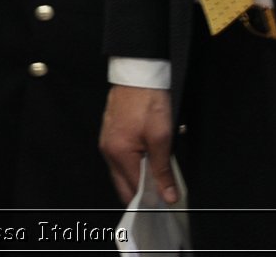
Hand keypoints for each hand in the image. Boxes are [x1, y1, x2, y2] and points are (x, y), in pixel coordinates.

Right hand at [99, 85, 176, 203]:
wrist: (138, 74)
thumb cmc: (148, 101)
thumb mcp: (162, 137)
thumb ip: (163, 170)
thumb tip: (167, 195)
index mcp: (119, 154)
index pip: (134, 189)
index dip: (151, 199)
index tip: (166, 201)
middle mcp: (108, 151)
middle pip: (123, 185)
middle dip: (142, 193)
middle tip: (163, 193)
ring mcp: (107, 142)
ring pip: (122, 172)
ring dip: (138, 178)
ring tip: (158, 175)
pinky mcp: (110, 134)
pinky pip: (120, 160)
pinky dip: (134, 166)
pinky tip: (148, 161)